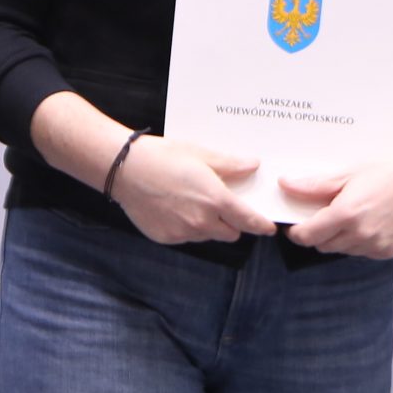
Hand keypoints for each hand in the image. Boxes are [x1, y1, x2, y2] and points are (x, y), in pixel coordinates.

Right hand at [108, 135, 275, 245]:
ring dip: (209, 225)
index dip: (262, 226)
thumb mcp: (200, 154)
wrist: (124, 169)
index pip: (249, 221)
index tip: (269, 228)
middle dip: (232, 223)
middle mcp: (202, 222)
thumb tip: (253, 165)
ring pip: (208, 236)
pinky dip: (186, 227)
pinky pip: (186, 237)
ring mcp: (183, 233)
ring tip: (192, 202)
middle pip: (231, 233)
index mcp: (216, 200)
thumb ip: (230, 165)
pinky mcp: (166, 238)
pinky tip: (174, 208)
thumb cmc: (162, 157)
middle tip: (222, 205)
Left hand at [283, 137, 392, 258]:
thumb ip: (313, 186)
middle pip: (323, 246)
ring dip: (340, 238)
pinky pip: (363, 252)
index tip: (295, 226)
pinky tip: (369, 222)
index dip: (297, 233)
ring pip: (343, 250)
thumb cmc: (384, 172)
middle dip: (318, 233)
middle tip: (325, 215)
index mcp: (347, 214)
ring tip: (351, 215)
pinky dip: (359, 242)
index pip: (308, 236)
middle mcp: (362, 234)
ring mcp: (377, 246)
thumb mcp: (346, 175)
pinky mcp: (389, 251)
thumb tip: (285, 185)